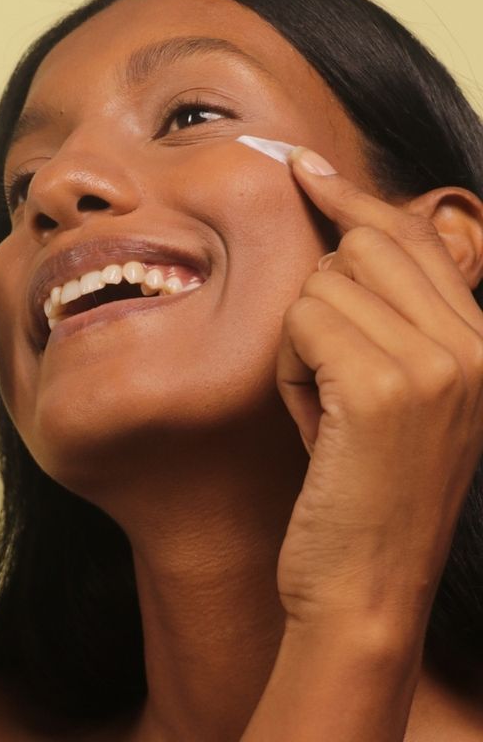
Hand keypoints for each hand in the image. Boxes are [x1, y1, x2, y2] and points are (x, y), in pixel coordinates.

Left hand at [275, 149, 482, 630]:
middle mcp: (478, 344)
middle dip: (321, 298)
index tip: (302, 162)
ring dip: (302, 345)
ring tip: (325, 411)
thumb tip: (339, 245)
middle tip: (326, 373)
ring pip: (324, 283)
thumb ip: (391, 321)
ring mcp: (441, 362)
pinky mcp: (387, 386)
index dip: (353, 195)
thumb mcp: (392, 397)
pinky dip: (289, 368)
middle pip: (364, 244)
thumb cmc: (362, 491)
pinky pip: (302, 321)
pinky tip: (313, 421)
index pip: (413, 235)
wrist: (363, 588)